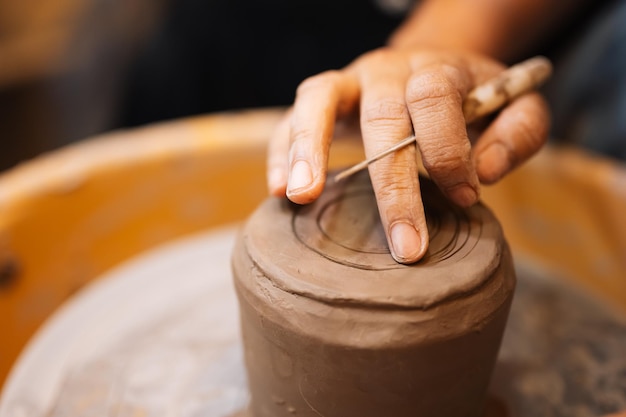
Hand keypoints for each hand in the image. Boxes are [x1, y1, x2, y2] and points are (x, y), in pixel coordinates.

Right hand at [267, 48, 549, 263]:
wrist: (431, 68)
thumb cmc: (472, 100)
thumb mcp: (515, 106)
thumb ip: (518, 132)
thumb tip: (484, 172)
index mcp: (435, 68)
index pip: (433, 98)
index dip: (448, 151)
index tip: (464, 198)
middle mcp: (386, 70)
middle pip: (380, 116)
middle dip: (392, 185)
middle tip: (405, 247)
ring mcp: (348, 83)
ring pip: (318, 98)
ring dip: (308, 147)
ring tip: (302, 197)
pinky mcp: (321, 104)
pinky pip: (289, 118)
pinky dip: (280, 152)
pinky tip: (280, 191)